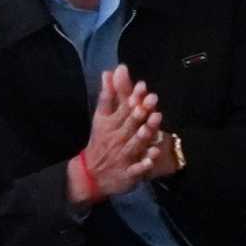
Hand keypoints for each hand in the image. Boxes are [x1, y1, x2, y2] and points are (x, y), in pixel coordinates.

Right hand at [76, 65, 171, 201]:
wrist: (89, 174)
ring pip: (135, 144)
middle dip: (140, 112)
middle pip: (130, 124)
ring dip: (144, 133)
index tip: (142, 86)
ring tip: (155, 121)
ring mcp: (122, 156)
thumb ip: (108, 95)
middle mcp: (117, 139)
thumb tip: (110, 71)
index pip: (122, 110)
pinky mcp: (128, 173)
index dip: (133, 98)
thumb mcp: (101, 118)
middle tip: (153, 98)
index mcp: (110, 125)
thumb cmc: (100, 141)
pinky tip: (153, 157)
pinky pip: (137, 169)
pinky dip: (144, 164)